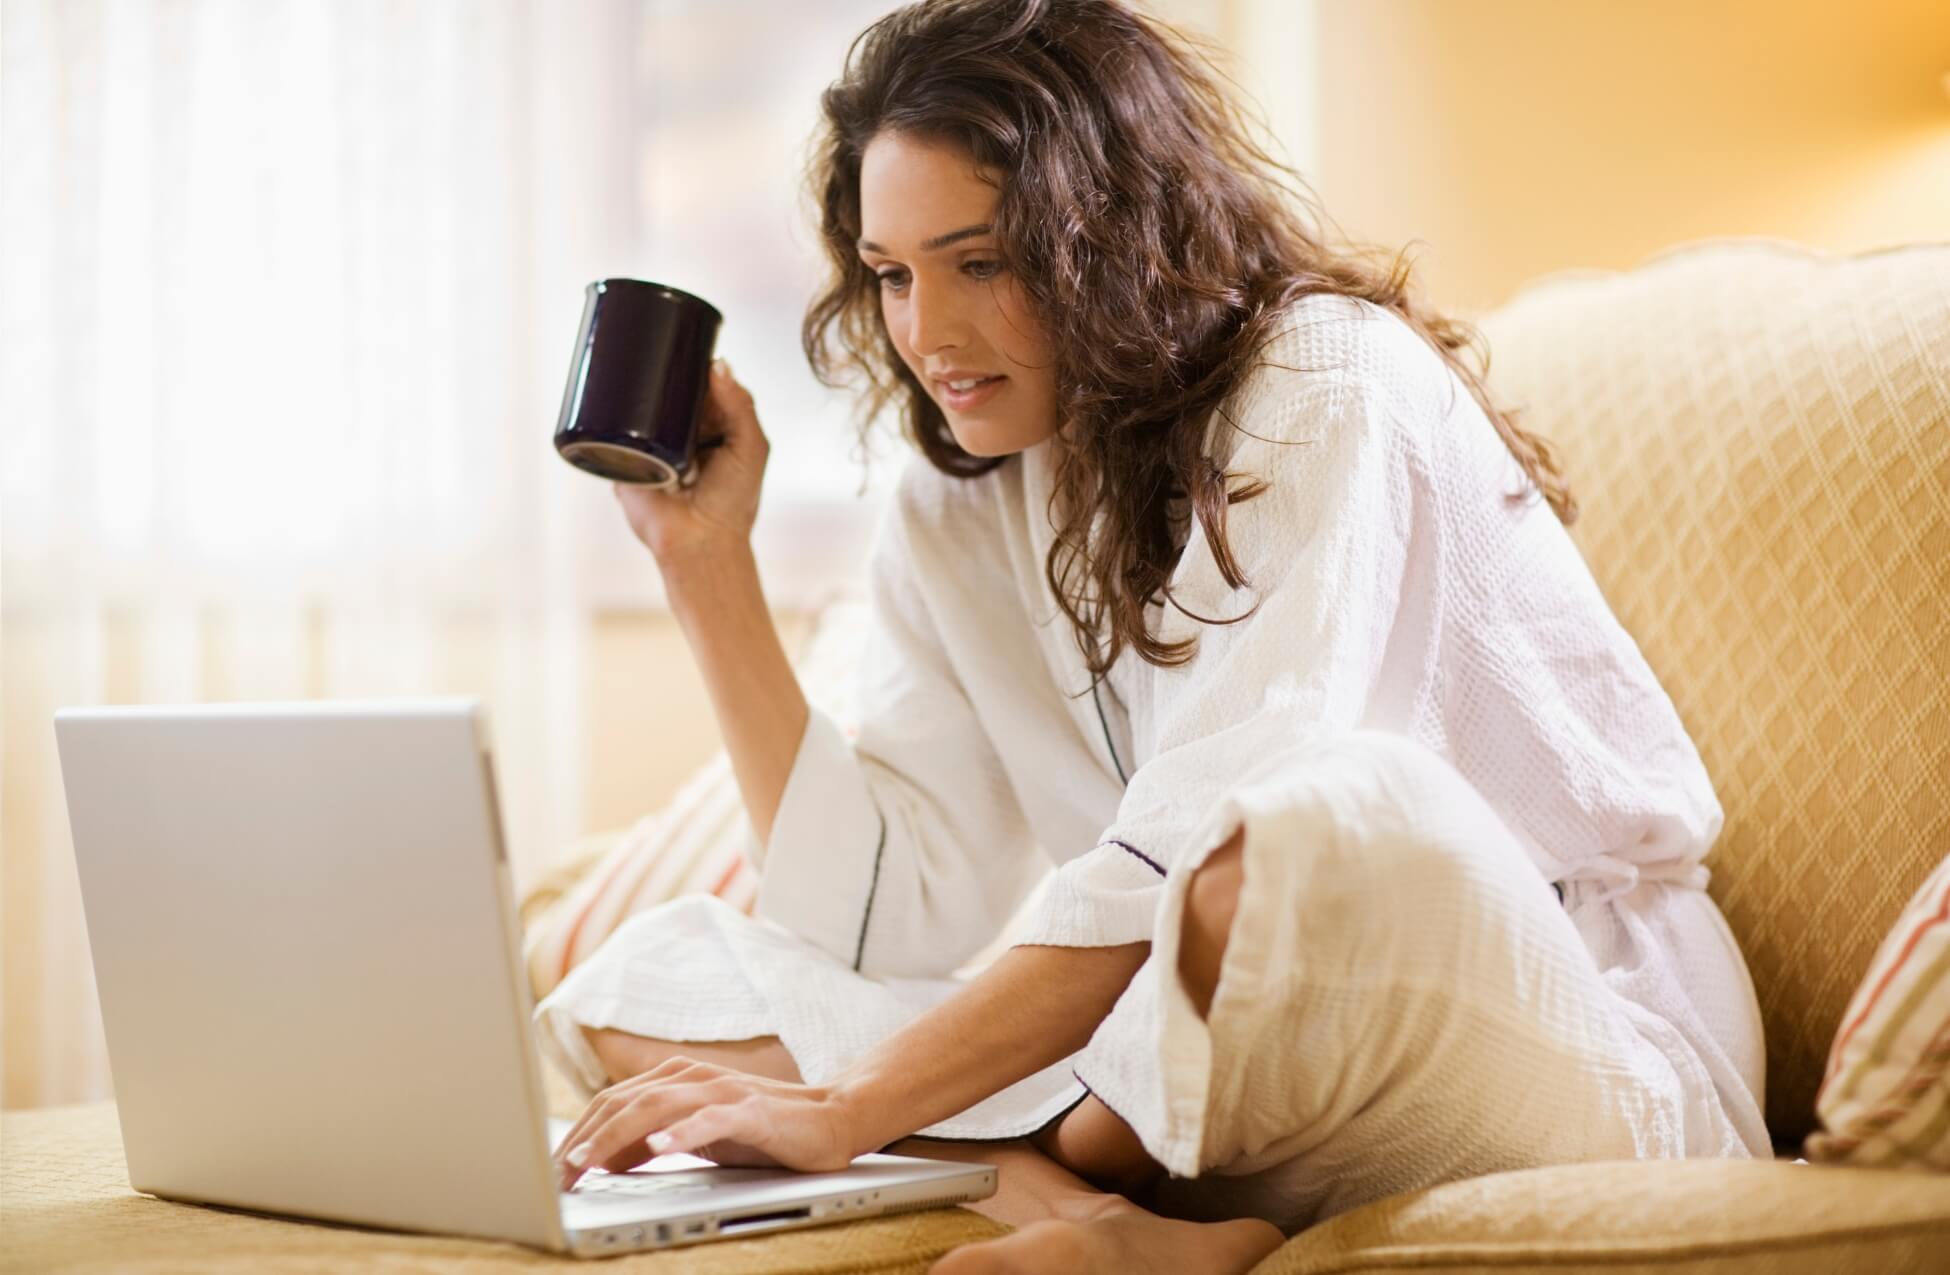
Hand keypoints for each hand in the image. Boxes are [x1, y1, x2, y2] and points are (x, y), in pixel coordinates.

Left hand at [554, 1056, 860, 1190]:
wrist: (829, 1120)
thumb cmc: (762, 1131)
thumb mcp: (697, 1138)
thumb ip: (654, 1141)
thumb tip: (604, 1160)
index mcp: (676, 1079)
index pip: (612, 1102)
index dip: (577, 1134)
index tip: (551, 1168)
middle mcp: (693, 1077)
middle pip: (624, 1103)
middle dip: (584, 1140)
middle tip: (557, 1174)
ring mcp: (722, 1091)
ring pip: (655, 1108)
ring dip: (615, 1137)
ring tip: (587, 1163)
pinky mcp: (751, 1111)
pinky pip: (709, 1120)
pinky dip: (680, 1133)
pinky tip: (657, 1148)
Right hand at [613, 360, 768, 566]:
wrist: (698, 541)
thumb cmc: (731, 501)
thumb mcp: (750, 448)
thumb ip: (740, 407)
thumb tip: (719, 364)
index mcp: (714, 425)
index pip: (702, 383)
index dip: (694, 362)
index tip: (685, 339)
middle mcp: (682, 431)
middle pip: (668, 388)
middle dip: (661, 368)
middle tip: (653, 347)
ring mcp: (652, 443)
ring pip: (639, 404)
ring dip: (633, 386)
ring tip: (630, 364)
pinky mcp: (625, 457)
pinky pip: (611, 430)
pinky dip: (608, 411)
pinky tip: (605, 390)